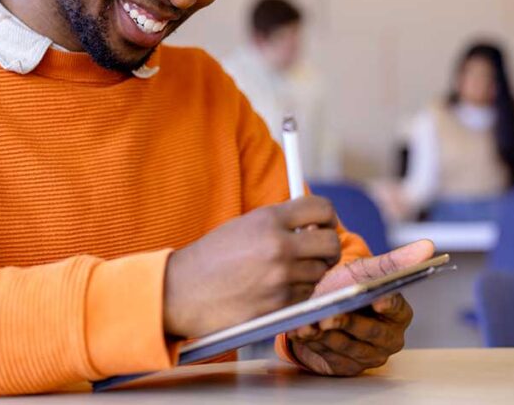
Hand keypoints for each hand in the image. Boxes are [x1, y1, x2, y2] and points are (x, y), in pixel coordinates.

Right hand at [163, 196, 341, 338]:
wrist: (182, 291)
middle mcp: (279, 246)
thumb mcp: (244, 226)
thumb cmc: (211, 258)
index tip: (324, 225)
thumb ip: (278, 223)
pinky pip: (306, 296)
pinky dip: (297, 294)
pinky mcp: (278, 305)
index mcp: (269, 219)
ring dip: (309, 273)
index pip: (321, 208)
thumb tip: (313, 224)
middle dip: (327, 248)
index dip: (328, 217)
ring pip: (320, 273)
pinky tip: (275, 290)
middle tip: (317, 252)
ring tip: (283, 273)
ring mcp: (281, 277)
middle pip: (331, 243)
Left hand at [287, 239, 434, 375]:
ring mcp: (368, 356)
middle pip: (370, 332)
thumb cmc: (349, 287)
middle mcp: (388, 339)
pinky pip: (331, 358)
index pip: (396, 308)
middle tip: (330, 316)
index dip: (387, 304)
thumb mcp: (368, 271)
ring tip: (310, 323)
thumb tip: (428, 245)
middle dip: (348, 323)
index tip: (378, 299)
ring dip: (327, 335)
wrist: (323, 308)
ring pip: (348, 346)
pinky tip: (303, 332)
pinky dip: (315, 344)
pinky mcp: (347, 367)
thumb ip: (395, 260)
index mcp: (399, 314)